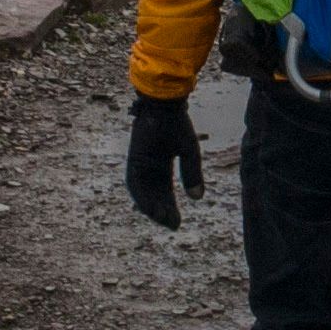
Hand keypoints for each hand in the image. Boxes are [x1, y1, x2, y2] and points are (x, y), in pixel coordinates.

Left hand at [125, 95, 204, 227]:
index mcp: (161, 164)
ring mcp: (139, 163)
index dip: (170, 207)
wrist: (164, 104)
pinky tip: (149, 208)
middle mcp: (148, 166)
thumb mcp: (189, 152)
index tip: (177, 223)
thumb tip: (198, 198)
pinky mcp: (133, 159)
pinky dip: (141, 196)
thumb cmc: (177, 123)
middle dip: (162, 211)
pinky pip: (134, 183)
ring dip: (151, 207)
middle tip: (172, 225)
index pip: (165, 191)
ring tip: (163, 220)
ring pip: (143, 193)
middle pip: (154, 195)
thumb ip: (192, 174)